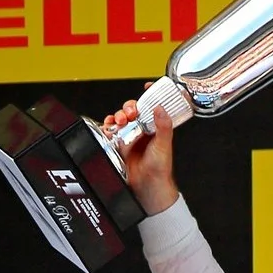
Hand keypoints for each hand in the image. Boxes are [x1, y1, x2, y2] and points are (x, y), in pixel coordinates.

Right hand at [101, 97, 179, 215]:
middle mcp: (142, 130)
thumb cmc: (160, 169)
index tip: (147, 87)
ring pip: (120, 119)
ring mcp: (130, 137)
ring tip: (120, 120)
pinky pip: (111, 132)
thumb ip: (163, 125)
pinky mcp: (120, 145)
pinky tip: (110, 128)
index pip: (152, 106)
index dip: (149, 94)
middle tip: (131, 112)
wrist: (148, 186)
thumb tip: (160, 108)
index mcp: (155, 127)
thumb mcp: (164, 144)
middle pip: (132, 110)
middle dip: (128, 107)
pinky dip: (108, 127)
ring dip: (118, 116)